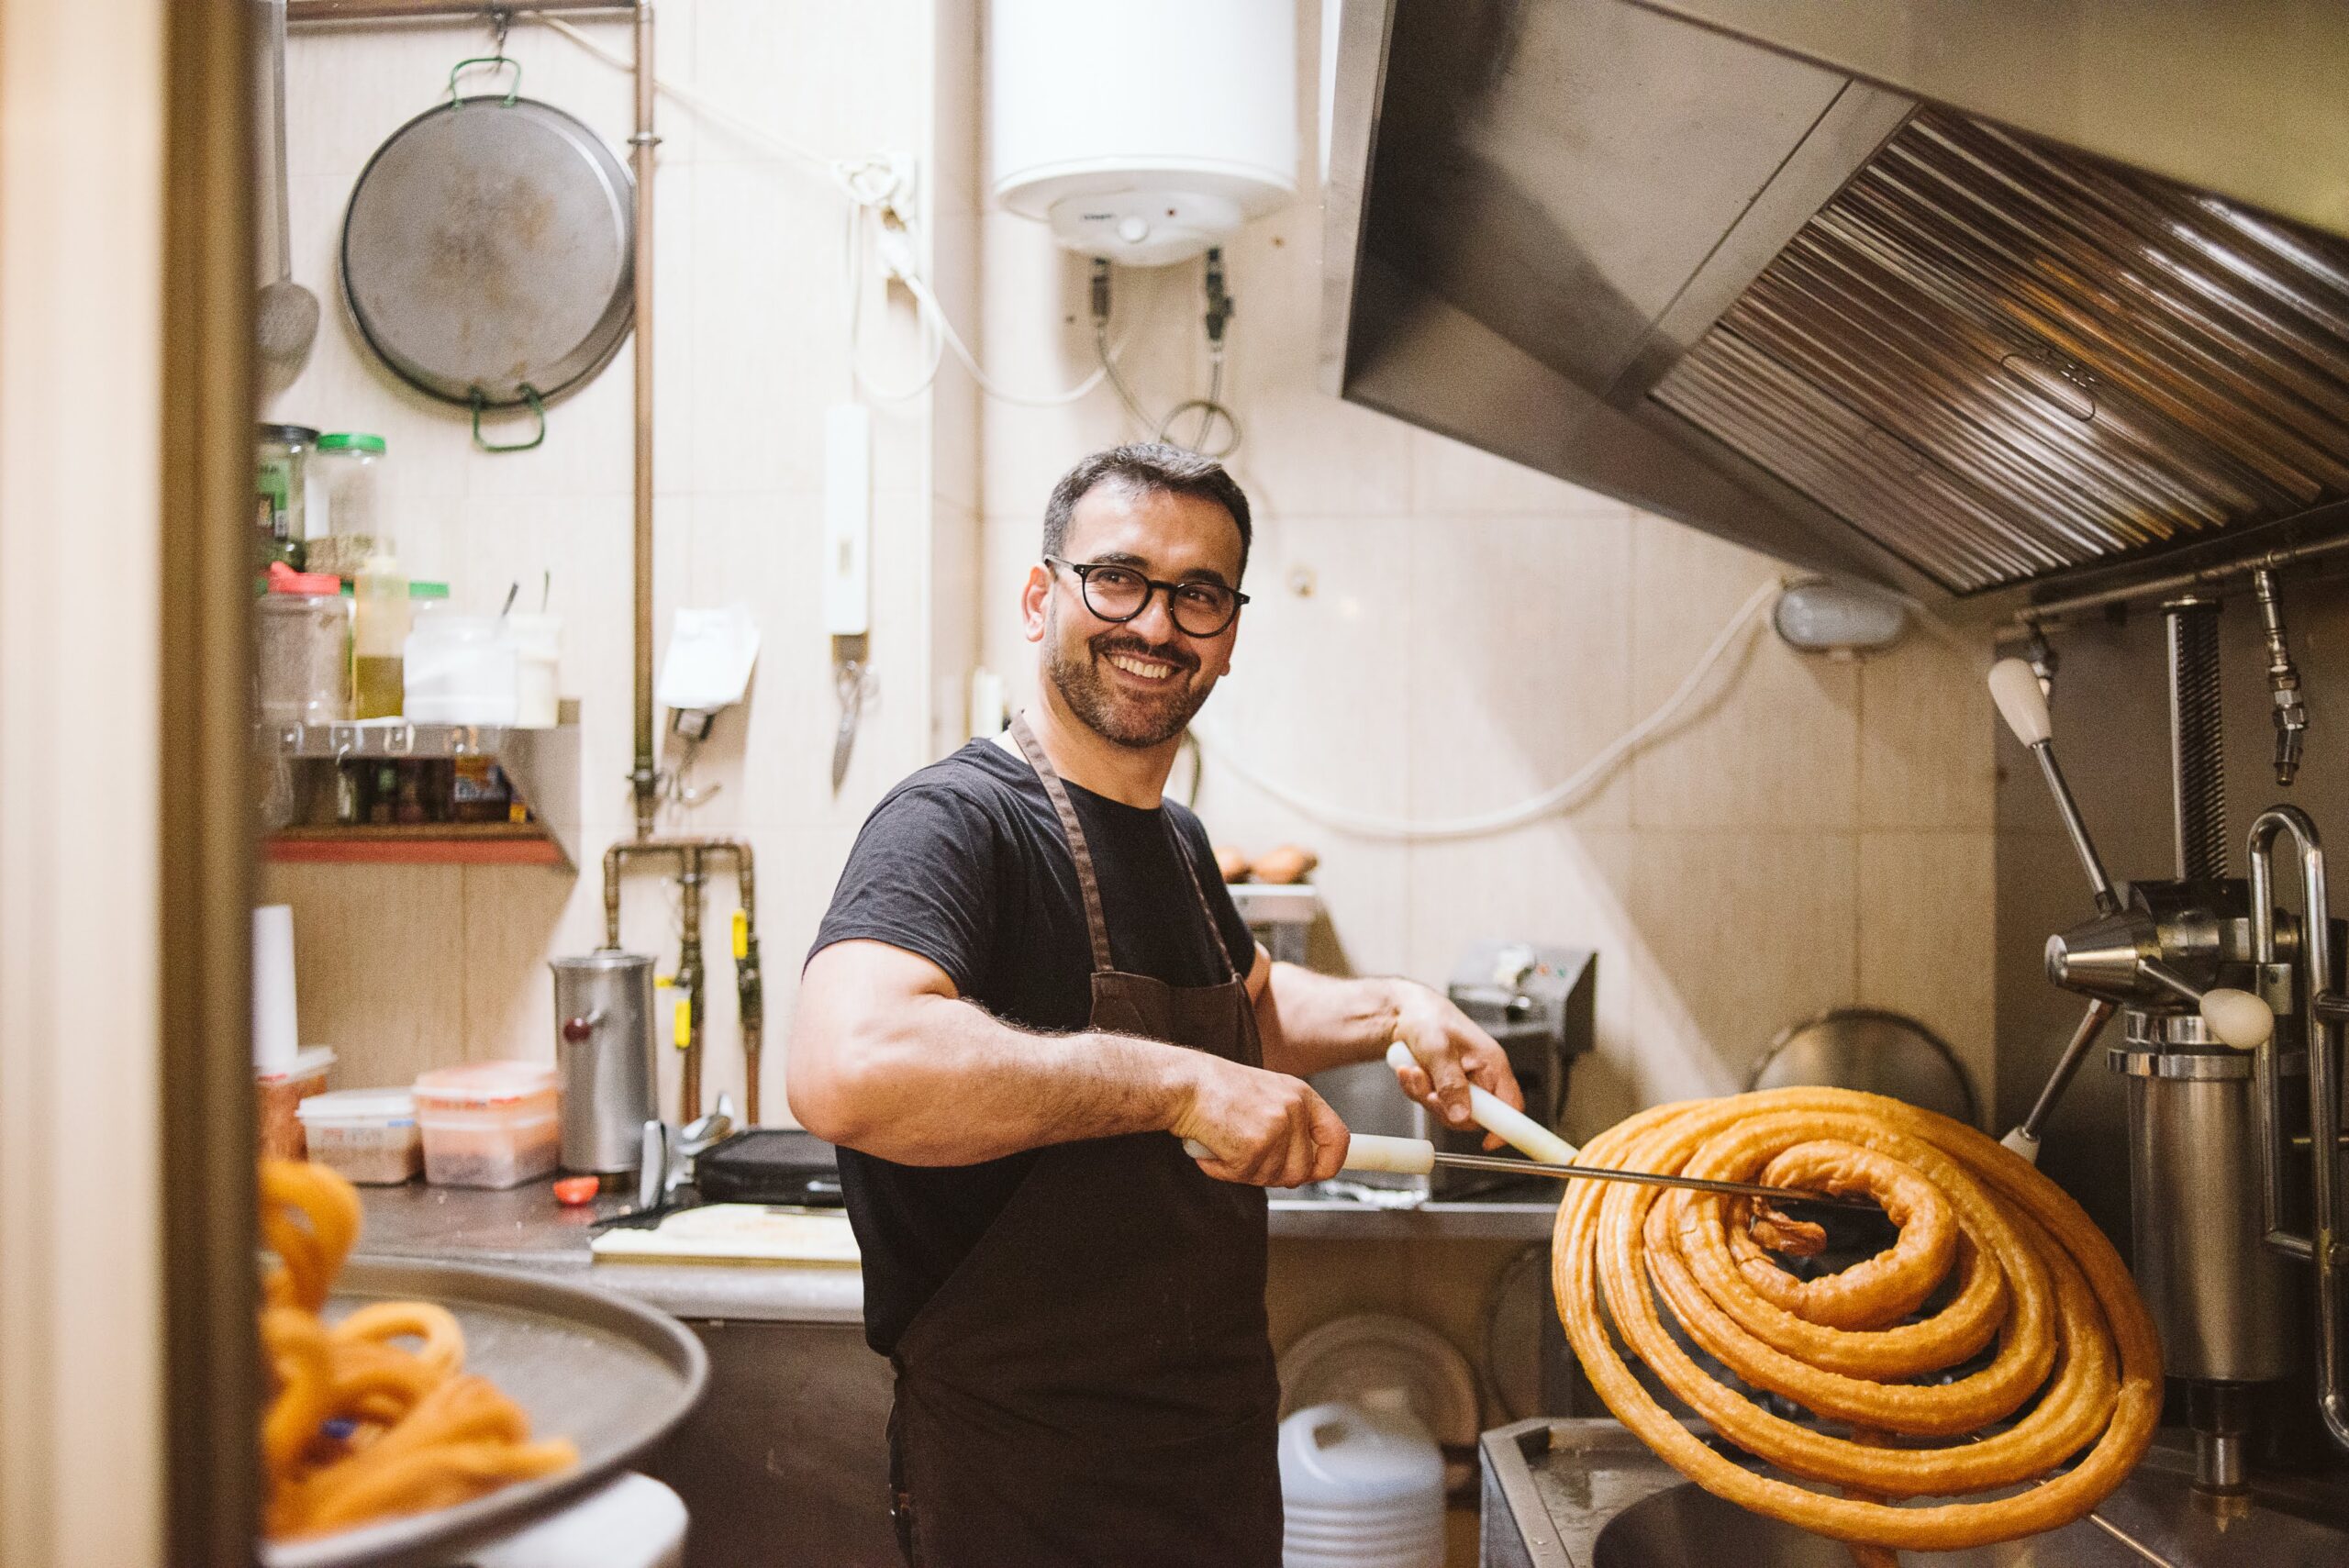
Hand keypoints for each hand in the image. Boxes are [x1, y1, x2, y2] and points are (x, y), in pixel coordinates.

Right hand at [1171, 1055, 1349, 1187]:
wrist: (1185, 1084)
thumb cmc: (1218, 1089)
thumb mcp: (1268, 1094)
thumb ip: (1291, 1123)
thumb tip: (1306, 1162)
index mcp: (1302, 1096)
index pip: (1337, 1138)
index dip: (1329, 1163)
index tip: (1317, 1172)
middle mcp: (1294, 1110)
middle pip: (1301, 1171)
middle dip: (1274, 1175)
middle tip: (1248, 1158)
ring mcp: (1275, 1128)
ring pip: (1271, 1178)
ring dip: (1244, 1171)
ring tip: (1227, 1145)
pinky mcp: (1253, 1146)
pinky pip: (1244, 1177)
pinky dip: (1224, 1170)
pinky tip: (1214, 1150)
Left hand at [1387, 982, 1523, 1144]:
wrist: (1405, 1012)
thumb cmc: (1429, 1019)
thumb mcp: (1439, 1050)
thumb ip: (1451, 1084)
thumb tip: (1462, 1116)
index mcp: (1492, 1065)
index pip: (1512, 1106)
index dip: (1504, 1129)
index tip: (1487, 1143)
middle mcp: (1481, 1077)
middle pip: (1473, 1116)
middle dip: (1445, 1107)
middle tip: (1428, 1091)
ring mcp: (1462, 1083)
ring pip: (1448, 1111)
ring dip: (1425, 1095)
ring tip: (1413, 1071)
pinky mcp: (1443, 1087)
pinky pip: (1431, 1103)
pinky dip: (1416, 1090)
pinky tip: (1409, 1071)